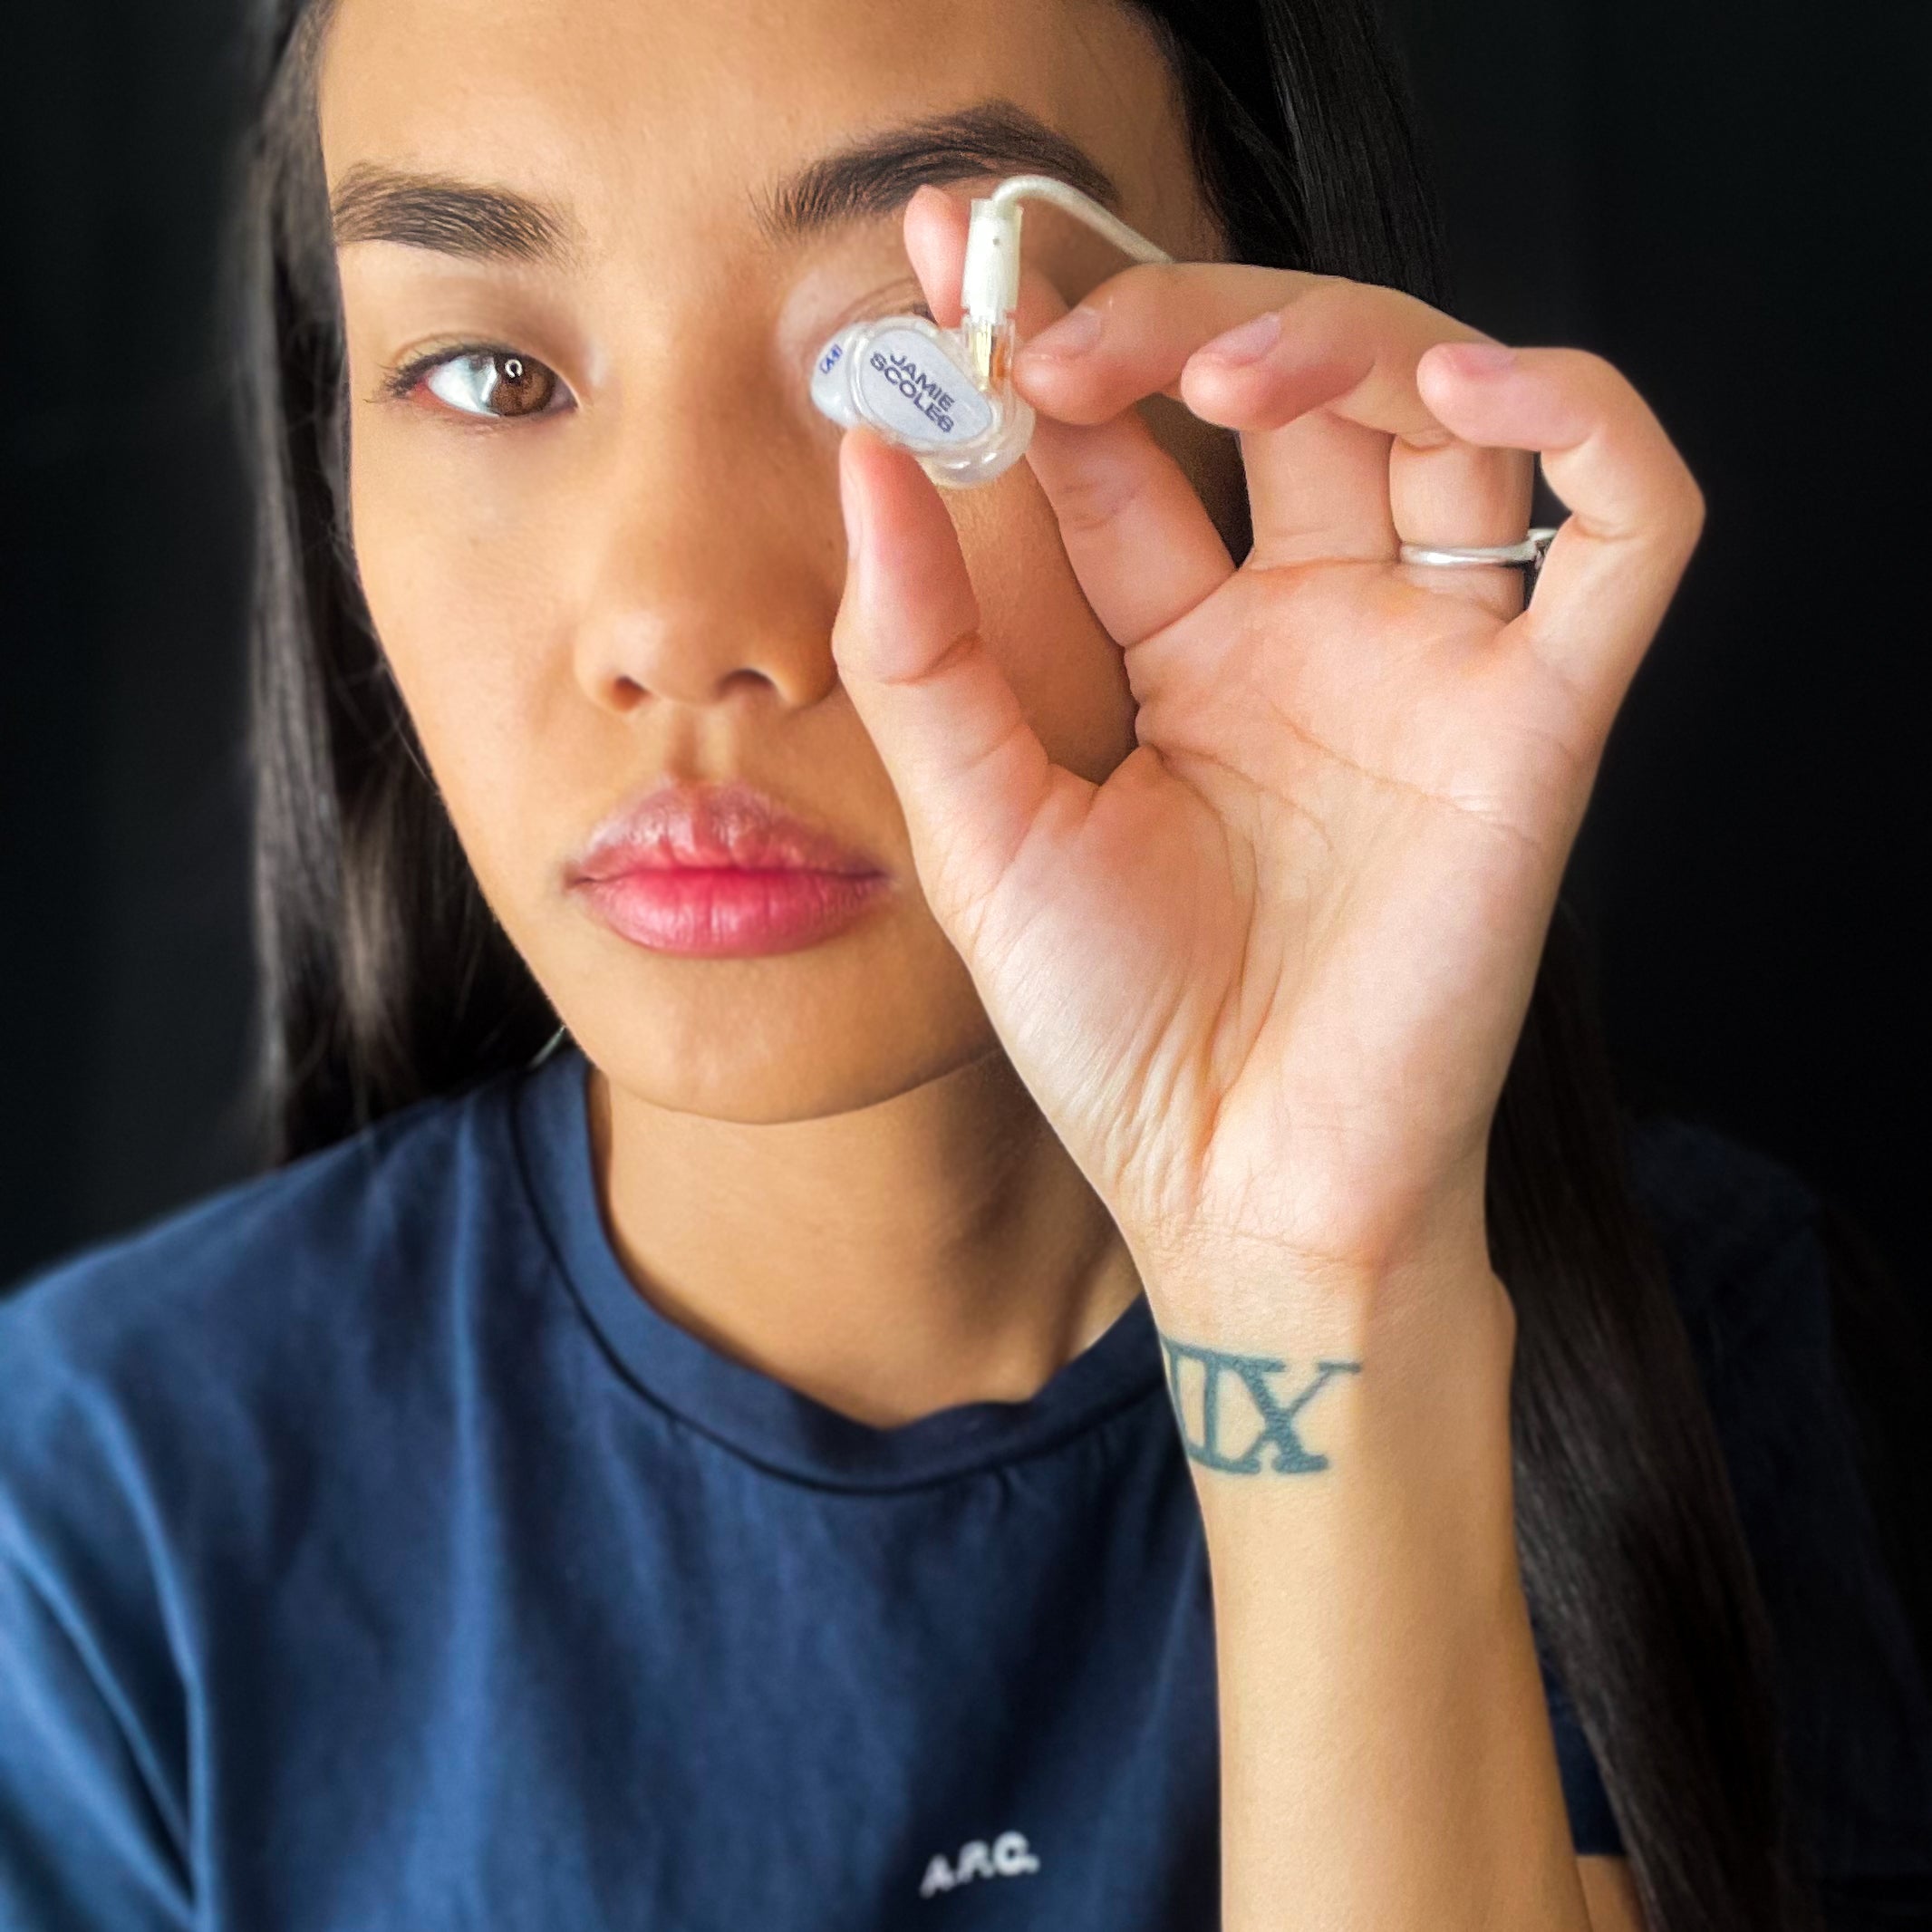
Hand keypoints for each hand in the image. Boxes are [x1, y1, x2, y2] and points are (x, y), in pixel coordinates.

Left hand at [829, 186, 1704, 1331]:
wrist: (1241, 1199)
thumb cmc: (1118, 1040)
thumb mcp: (981, 832)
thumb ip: (927, 650)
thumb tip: (870, 449)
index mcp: (1192, 651)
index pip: (1134, 446)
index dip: (1053, 343)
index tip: (950, 263)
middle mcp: (1321, 633)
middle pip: (1291, 389)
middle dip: (1179, 315)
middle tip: (1060, 320)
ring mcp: (1435, 666)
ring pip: (1448, 414)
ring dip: (1350, 336)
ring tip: (1226, 363)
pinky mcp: (1543, 722)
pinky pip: (1629, 527)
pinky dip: (1582, 425)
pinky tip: (1469, 392)